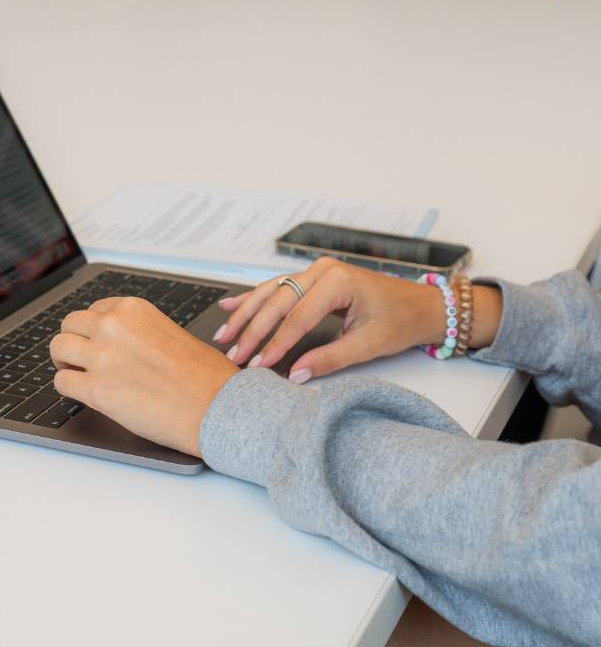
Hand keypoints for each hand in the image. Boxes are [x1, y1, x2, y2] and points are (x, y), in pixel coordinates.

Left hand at [49, 297, 238, 456]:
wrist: (218, 408)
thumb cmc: (206, 376)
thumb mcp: (171, 332)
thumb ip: (139, 331)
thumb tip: (119, 343)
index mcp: (133, 310)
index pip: (94, 310)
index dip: (93, 329)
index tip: (98, 343)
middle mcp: (113, 327)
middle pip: (70, 324)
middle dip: (74, 342)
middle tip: (81, 358)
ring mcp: (102, 358)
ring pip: (58, 348)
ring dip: (64, 361)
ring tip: (77, 373)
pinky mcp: (97, 391)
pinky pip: (61, 382)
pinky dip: (67, 388)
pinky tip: (83, 394)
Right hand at [214, 258, 501, 381]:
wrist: (422, 305)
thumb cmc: (400, 322)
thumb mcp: (368, 345)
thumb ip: (330, 359)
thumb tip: (295, 375)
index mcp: (337, 282)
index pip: (297, 317)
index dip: (275, 343)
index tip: (258, 365)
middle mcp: (322, 270)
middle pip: (277, 302)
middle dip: (253, 331)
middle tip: (233, 355)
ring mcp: (315, 271)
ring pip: (270, 293)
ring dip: (246, 315)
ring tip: (224, 336)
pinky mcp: (312, 277)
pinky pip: (276, 288)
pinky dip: (252, 299)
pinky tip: (229, 306)